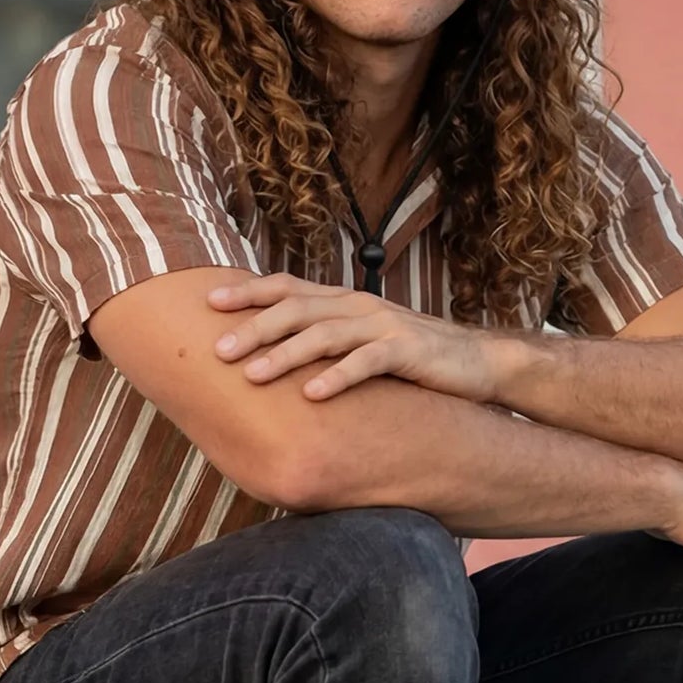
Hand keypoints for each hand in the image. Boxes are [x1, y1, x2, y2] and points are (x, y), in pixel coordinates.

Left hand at [207, 273, 497, 403]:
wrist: (475, 361)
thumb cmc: (410, 356)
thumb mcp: (361, 341)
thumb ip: (323, 341)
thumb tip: (270, 357)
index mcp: (342, 301)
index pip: (287, 287)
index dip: (248, 292)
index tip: (207, 302)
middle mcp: (357, 306)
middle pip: (296, 309)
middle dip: (253, 328)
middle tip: (217, 351)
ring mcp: (382, 325)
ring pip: (324, 334)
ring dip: (285, 354)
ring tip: (251, 375)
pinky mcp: (407, 350)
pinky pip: (367, 362)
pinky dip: (338, 377)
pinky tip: (313, 395)